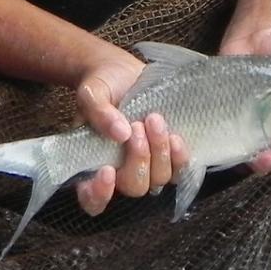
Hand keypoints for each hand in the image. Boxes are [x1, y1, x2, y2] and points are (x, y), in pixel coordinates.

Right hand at [74, 55, 188, 215]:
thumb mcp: (91, 93)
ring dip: (159, 152)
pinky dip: (179, 157)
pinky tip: (174, 137)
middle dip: (139, 160)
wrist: (124, 72)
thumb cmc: (102, 85)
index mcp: (92, 163)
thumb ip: (98, 112)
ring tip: (153, 119)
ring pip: (158, 179)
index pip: (91, 197)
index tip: (106, 170)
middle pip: (133, 187)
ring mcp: (146, 166)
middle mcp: (119, 171)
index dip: (98, 194)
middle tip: (137, 127)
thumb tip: (120, 133)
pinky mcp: (168, 157)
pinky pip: (180, 171)